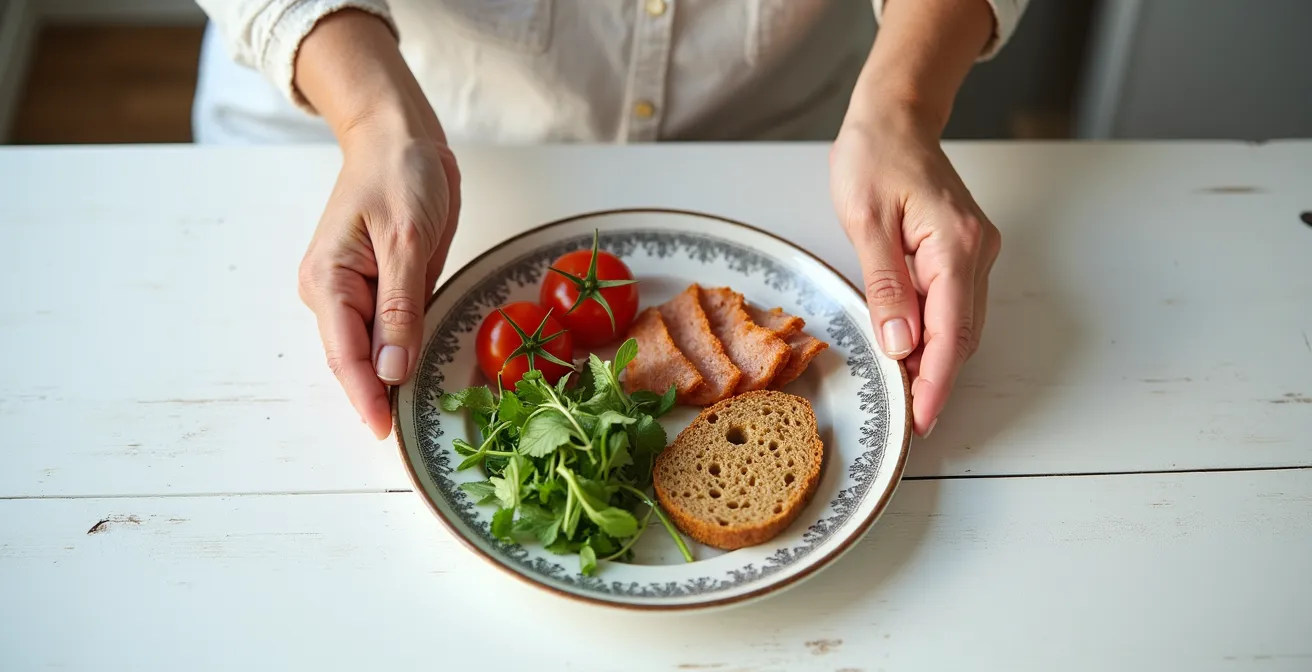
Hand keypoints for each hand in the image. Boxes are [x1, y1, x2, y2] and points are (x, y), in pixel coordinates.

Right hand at [297, 120, 460, 439]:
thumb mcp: (407, 238)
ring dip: (390, 379)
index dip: (366, 397)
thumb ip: (400, 306)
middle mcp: (332, 293)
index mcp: (328, 281)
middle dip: (378, 396)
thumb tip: (392, 368)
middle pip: (356, 360)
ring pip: (373, 351)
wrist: (400, 138)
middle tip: (409, 438)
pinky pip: (388, 332)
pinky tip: (417, 378)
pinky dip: (402, 354)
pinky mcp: (378, 290)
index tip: (385, 433)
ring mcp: (354, 294)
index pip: (346, 354)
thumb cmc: (399, 175)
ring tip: (417, 418)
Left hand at [829, 111, 999, 437]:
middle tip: (906, 417)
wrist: (894, 119)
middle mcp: (978, 252)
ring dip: (934, 361)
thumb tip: (900, 345)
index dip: (935, 381)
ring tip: (903, 393)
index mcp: (956, 244)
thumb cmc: (875, 157)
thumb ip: (886, 286)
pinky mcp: (964, 254)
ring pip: (960, 325)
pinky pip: (954, 307)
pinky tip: (908, 352)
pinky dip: (934, 335)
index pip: (950, 331)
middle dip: (935, 380)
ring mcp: (976, 253)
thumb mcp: (866, 221)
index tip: (921, 419)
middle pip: (961, 335)